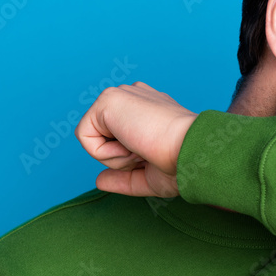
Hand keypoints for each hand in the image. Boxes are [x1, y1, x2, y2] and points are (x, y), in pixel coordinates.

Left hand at [75, 82, 197, 196]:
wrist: (191, 150)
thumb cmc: (181, 162)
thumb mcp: (148, 176)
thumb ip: (123, 178)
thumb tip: (99, 180)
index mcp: (146, 109)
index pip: (118, 136)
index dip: (130, 158)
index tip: (154, 156)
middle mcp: (133, 97)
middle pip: (104, 138)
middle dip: (121, 157)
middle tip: (148, 154)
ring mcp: (121, 95)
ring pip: (93, 138)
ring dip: (115, 157)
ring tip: (142, 147)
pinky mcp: (107, 99)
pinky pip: (84, 136)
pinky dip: (105, 152)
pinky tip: (131, 144)